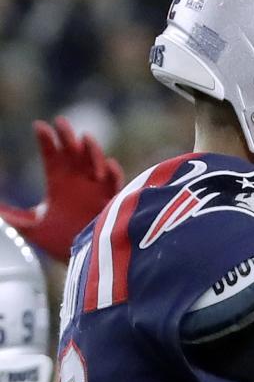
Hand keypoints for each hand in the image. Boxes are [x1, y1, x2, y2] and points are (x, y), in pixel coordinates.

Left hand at [0, 117, 122, 261]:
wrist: (82, 258)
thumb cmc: (58, 240)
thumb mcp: (30, 227)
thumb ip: (11, 216)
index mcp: (58, 182)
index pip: (52, 155)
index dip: (47, 140)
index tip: (39, 127)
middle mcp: (78, 180)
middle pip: (74, 152)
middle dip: (68, 137)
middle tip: (61, 122)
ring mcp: (96, 188)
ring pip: (96, 162)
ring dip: (91, 150)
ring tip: (84, 139)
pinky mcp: (112, 200)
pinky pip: (115, 183)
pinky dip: (112, 173)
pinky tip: (106, 166)